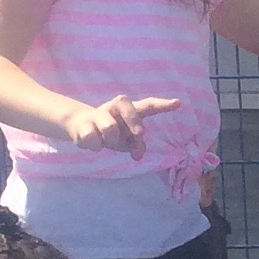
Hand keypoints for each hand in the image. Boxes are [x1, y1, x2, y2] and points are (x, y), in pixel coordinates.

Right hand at [64, 94, 183, 157]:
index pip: (148, 105)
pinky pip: (92, 138)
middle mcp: (115, 107)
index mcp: (129, 110)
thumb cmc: (111, 133)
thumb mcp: (126, 140)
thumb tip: (138, 155)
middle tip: (138, 134)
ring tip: (106, 142)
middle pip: (129, 109)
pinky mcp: (83, 122)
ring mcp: (99, 113)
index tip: (178, 103)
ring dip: (110, 141)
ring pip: (109, 128)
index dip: (162, 105)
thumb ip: (136, 145)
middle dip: (134, 123)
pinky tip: (93, 143)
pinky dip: (95, 146)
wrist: (80, 128)